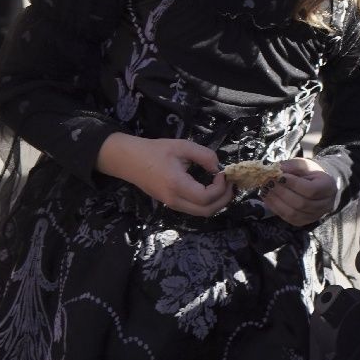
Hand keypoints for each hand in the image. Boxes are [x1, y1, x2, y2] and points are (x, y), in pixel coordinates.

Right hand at [96, 133, 231, 216]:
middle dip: (224, 199)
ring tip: (223, 186)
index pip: (205, 197)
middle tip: (230, 183)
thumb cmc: (155, 151)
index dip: (220, 188)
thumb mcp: (182, 146)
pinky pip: (193, 209)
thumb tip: (219, 168)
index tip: (222, 173)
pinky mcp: (171, 204)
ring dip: (216, 202)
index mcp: (176, 185)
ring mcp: (171, 204)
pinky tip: (211, 189)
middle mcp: (174, 200)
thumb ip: (204, 155)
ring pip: (201, 213)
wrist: (129, 160)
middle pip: (206, 211)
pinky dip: (207, 203)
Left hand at [260, 157, 339, 226]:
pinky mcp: (303, 222)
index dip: (294, 184)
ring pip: (293, 213)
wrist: (318, 185)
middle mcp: (324, 204)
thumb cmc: (311, 173)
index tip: (279, 176)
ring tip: (265, 190)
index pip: (311, 190)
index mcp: (328, 187)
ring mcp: (314, 216)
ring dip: (276, 202)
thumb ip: (292, 166)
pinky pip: (288, 218)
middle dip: (281, 193)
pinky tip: (267, 199)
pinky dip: (275, 208)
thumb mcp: (305, 164)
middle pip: (301, 203)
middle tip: (268, 183)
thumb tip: (276, 169)